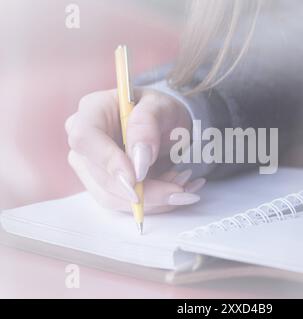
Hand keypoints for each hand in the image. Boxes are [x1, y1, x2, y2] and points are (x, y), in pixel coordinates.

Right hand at [65, 87, 204, 213]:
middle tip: (179, 189)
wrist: (166, 123)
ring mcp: (92, 166)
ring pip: (113, 197)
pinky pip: (125, 203)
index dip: (108, 161)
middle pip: (101, 176)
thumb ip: (147, 126)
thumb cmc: (159, 109)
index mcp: (92, 110)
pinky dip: (155, 202)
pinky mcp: (105, 185)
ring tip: (183, 186)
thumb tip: (138, 163)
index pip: (85, 138)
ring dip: (153, 199)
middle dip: (144, 190)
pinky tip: (176, 189)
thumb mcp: (160, 106)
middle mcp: (85, 141)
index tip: (137, 178)